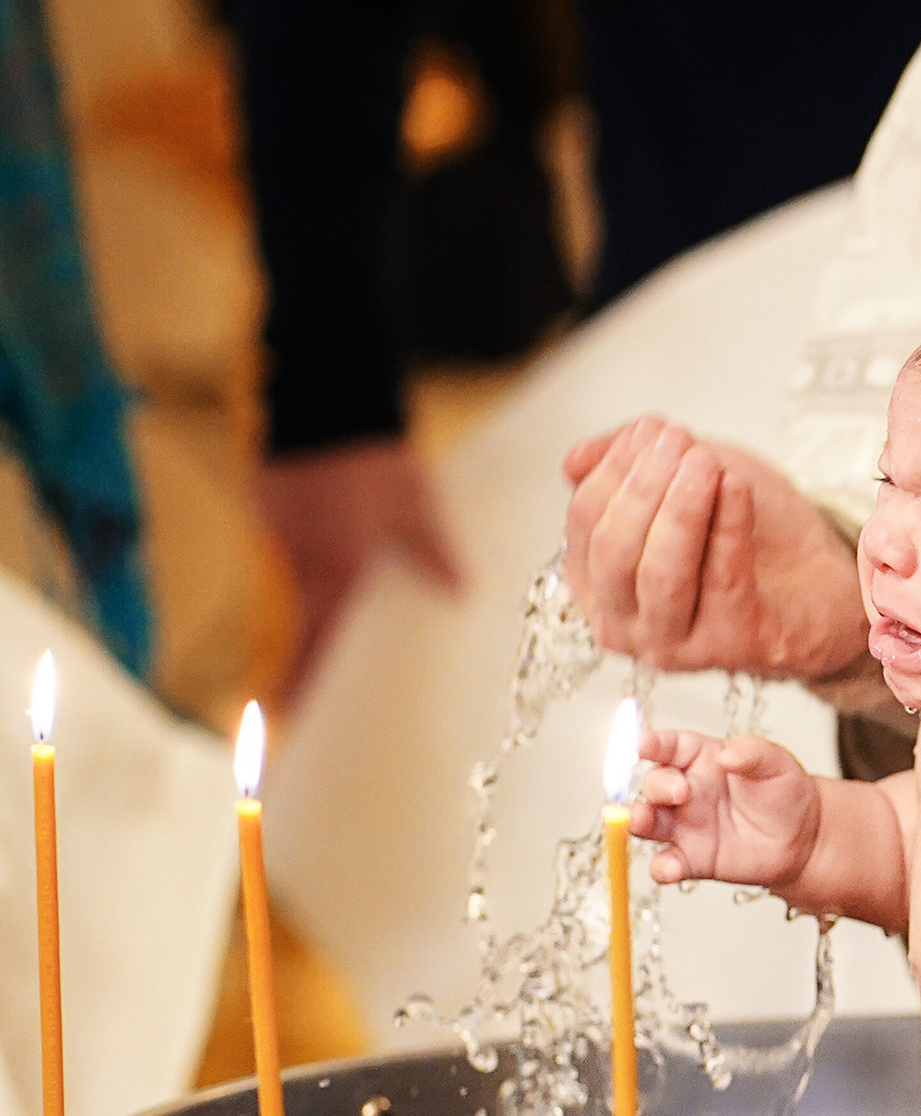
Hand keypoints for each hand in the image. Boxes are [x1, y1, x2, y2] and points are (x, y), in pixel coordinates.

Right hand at [259, 437, 464, 703]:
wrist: (327, 397)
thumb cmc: (375, 456)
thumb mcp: (416, 506)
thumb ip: (434, 552)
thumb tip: (459, 592)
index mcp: (339, 571)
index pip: (317, 645)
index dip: (303, 685)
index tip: (292, 718)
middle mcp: (302, 562)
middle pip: (297, 627)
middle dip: (298, 663)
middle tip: (301, 701)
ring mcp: (278, 536)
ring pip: (293, 590)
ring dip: (307, 611)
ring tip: (323, 628)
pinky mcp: (266, 510)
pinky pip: (287, 553)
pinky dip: (303, 565)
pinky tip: (322, 559)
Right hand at [562, 416, 868, 677]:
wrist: (817, 579)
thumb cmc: (742, 531)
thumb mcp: (678, 481)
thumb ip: (625, 466)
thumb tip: (575, 461)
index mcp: (597, 584)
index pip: (584, 523)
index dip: (613, 470)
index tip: (649, 428)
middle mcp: (625, 625)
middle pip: (614, 550)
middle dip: (644, 486)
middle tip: (678, 439)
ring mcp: (674, 645)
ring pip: (661, 573)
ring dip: (681, 509)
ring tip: (705, 461)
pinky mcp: (731, 647)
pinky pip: (722, 580)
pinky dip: (728, 526)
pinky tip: (736, 486)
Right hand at [629, 726, 822, 894]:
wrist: (801, 837)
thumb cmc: (783, 793)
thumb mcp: (777, 763)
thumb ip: (753, 753)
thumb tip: (726, 754)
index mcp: (701, 759)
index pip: (669, 746)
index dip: (651, 743)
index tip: (640, 745)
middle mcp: (685, 791)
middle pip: (653, 784)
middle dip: (659, 786)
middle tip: (681, 792)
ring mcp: (684, 826)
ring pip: (647, 823)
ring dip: (638, 822)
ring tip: (641, 821)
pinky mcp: (692, 859)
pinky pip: (666, 863)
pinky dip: (662, 867)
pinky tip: (669, 868)